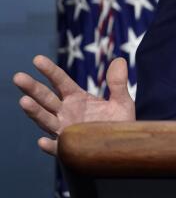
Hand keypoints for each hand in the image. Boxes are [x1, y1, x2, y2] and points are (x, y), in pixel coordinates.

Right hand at [12, 55, 135, 155]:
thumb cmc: (119, 124)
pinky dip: (50, 145)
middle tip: (18, 77)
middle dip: (32, 88)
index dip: (50, 71)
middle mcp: (66, 113)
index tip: (37, 59)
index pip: (60, 82)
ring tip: (24, 101)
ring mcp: (65, 131)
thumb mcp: (121, 102)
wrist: (123, 148)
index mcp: (76, 99)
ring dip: (35, 112)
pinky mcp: (70, 149)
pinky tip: (43, 141)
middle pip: (46, 99)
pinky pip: (58, 148)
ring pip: (46, 120)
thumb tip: (120, 60)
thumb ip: (118, 83)